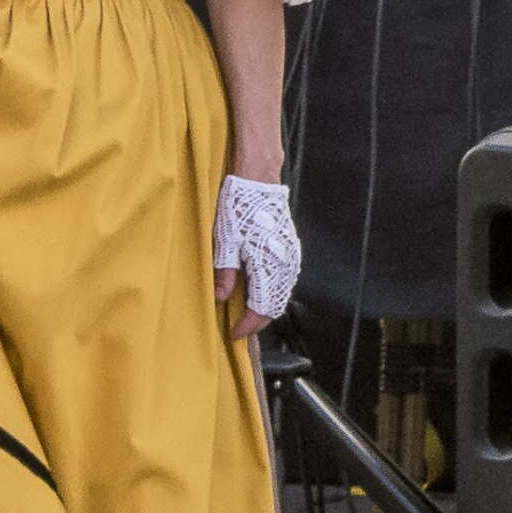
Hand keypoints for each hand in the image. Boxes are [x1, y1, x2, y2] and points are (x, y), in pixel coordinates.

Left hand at [213, 175, 298, 335]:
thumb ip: (224, 272)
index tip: (233, 333)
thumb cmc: (239, 206)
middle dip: (258, 319)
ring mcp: (290, 256)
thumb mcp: (224, 240)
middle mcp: (284, 264)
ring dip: (267, 306)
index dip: (247, 325)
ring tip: (246, 311)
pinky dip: (273, 291)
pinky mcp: (290, 247)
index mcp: (268, 266)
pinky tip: (259, 290)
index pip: (262, 308)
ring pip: (282, 293)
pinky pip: (285, 279)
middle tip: (238, 326)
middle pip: (275, 304)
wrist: (259, 179)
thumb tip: (221, 298)